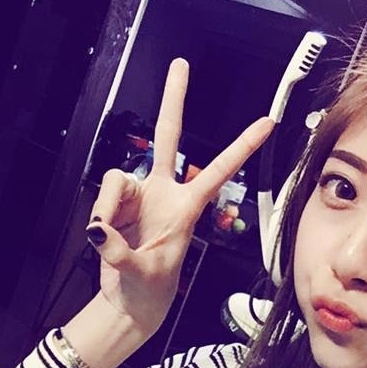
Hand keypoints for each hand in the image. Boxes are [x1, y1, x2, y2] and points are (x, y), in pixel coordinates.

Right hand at [87, 59, 272, 335]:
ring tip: (108, 238)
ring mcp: (139, 196)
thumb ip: (120, 251)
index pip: (218, 170)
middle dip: (173, 100)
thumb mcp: (143, 274)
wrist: (130, 302)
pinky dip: (99, 218)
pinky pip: (103, 199)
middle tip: (181, 65)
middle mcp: (163, 194)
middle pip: (167, 137)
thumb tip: (99, 229)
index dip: (241, 147)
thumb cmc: (149, 290)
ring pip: (118, 181)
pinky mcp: (116, 205)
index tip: (267, 123)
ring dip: (109, 208)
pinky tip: (103, 237)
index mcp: (187, 208)